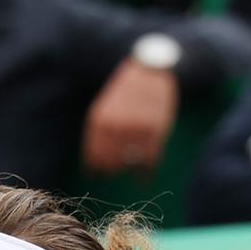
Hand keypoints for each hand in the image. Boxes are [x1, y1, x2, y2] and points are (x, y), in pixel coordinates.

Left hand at [81, 60, 178, 175]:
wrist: (150, 70)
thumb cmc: (124, 94)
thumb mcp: (103, 109)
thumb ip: (98, 134)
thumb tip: (94, 165)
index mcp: (99, 121)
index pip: (94, 157)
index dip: (96, 170)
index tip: (98, 175)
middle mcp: (116, 126)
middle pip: (111, 163)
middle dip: (112, 171)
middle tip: (115, 173)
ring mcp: (137, 129)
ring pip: (131, 163)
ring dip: (131, 171)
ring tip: (132, 175)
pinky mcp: (156, 130)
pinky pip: (150, 159)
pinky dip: (147, 173)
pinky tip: (144, 178)